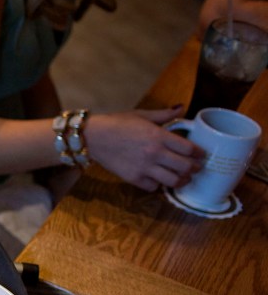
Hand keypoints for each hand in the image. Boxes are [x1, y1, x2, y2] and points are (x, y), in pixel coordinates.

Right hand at [86, 106, 204, 191]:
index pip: (189, 149)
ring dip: (181, 180)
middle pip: (185, 167)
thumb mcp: (142, 115)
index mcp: (159, 136)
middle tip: (196, 167)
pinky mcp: (133, 178)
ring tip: (183, 178)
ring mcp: (144, 168)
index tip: (201, 154)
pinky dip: (158, 184)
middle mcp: (155, 153)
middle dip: (195, 168)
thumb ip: (164, 114)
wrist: (94, 137)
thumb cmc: (117, 123)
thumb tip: (182, 107)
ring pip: (173, 181)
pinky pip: (154, 187)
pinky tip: (158, 178)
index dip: (199, 153)